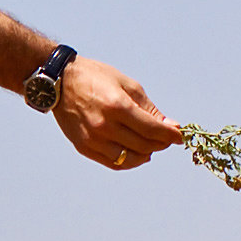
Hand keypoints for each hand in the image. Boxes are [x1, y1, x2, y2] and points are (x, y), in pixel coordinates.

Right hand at [51, 55, 183, 169]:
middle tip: (167, 138)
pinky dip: (129, 161)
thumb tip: (169, 126)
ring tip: (152, 145)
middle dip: (161, 143)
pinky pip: (113, 163)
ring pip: (130, 158)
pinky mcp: (83, 147)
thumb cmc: (96, 78)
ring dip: (146, 154)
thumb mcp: (128, 85)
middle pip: (143, 145)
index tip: (180, 136)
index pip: (152, 129)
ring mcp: (92, 140)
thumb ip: (149, 109)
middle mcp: (104, 126)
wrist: (60, 81)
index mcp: (117, 107)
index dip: (170, 135)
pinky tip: (137, 153)